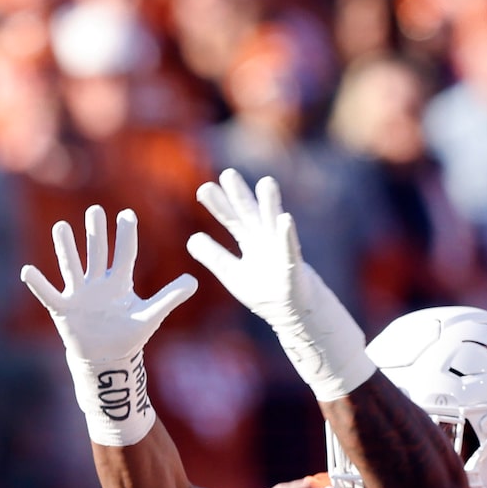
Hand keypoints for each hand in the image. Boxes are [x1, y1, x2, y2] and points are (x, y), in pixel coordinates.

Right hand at [21, 205, 196, 446]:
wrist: (107, 359)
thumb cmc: (128, 336)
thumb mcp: (150, 316)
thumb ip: (170, 298)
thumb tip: (195, 281)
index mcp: (119, 282)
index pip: (124, 254)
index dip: (126, 236)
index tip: (128, 215)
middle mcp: (98, 283)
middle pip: (97, 253)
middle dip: (95, 233)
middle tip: (95, 210)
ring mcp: (79, 294)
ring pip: (72, 266)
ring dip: (66, 248)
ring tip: (60, 227)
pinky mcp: (64, 309)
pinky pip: (50, 294)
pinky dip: (39, 284)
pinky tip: (29, 271)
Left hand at [187, 169, 375, 402]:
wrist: (295, 313)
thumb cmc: (265, 293)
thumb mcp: (233, 275)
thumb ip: (214, 257)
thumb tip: (192, 239)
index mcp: (251, 242)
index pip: (231, 219)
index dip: (219, 205)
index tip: (203, 189)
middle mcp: (266, 241)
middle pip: (250, 214)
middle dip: (240, 196)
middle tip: (228, 174)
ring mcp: (281, 252)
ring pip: (273, 225)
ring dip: (270, 205)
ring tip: (266, 182)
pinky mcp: (294, 268)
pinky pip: (290, 250)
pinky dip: (287, 235)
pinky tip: (286, 220)